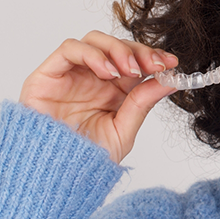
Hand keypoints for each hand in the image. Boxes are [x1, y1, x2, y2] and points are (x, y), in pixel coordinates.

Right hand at [19, 31, 177, 163]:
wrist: (53, 178)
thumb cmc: (84, 159)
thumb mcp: (122, 130)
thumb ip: (143, 103)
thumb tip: (171, 80)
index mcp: (113, 90)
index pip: (135, 61)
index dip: (153, 57)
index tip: (171, 62)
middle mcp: (93, 78)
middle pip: (118, 46)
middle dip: (140, 51)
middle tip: (155, 65)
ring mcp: (71, 74)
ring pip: (95, 40)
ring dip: (118, 49)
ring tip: (130, 71)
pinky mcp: (48, 75)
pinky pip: (70, 49)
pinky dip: (92, 54)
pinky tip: (107, 72)